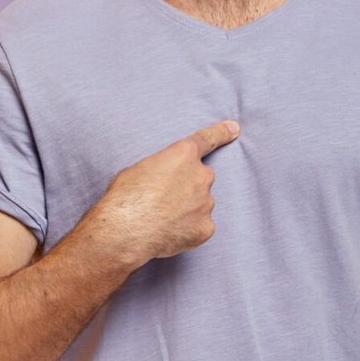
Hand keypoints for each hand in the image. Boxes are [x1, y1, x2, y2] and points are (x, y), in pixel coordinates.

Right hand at [82, 120, 239, 271]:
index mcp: (183, 154)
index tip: (234, 128)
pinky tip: (167, 232)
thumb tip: (167, 180)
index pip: (208, 139)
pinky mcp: (206, 228)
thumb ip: (164, 168)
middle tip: (162, 199)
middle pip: (200, 178)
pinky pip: (200, 225)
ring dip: (186, 209)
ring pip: (200, 204)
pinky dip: (187, 229)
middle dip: (186, 186)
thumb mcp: (139, 169)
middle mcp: (201, 176)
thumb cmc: (125, 197)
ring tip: (160, 218)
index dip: (222, 132)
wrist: (125, 230)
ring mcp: (206, 203)